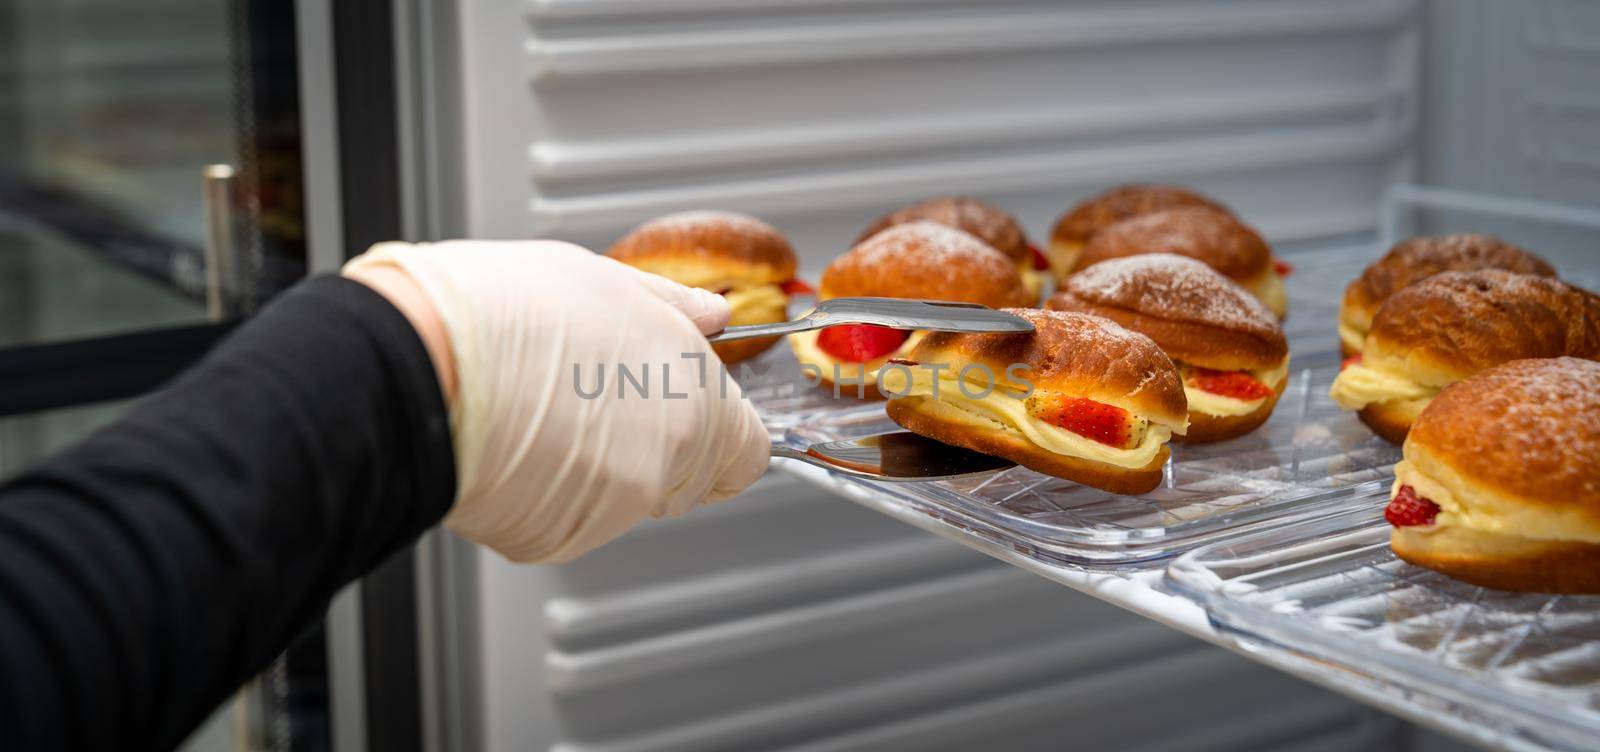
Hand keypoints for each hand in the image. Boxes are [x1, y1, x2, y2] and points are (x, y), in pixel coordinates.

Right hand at [344, 240, 769, 562]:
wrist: (412, 367)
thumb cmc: (500, 313)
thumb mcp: (602, 280)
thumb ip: (672, 306)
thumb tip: (711, 314)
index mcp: (692, 401)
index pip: (749, 452)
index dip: (726, 430)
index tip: (701, 412)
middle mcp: (662, 467)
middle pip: (691, 476)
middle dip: (661, 442)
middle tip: (602, 395)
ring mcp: (608, 511)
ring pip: (629, 497)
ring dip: (602, 463)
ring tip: (544, 405)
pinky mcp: (552, 539)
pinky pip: (573, 516)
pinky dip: (553, 488)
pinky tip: (518, 438)